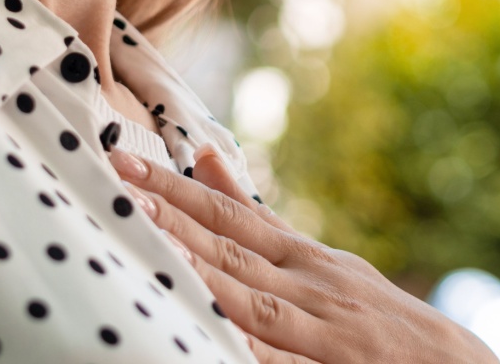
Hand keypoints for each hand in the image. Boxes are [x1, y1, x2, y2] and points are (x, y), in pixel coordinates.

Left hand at [108, 145, 499, 363]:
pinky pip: (280, 361)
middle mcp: (315, 285)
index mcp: (306, 258)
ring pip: (253, 300)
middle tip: (122, 184)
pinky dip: (250, 347)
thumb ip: (259, 217)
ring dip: (202, 270)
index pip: (232, 215)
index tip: (124, 162)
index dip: (178, 190)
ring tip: (153, 240)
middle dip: (175, 216)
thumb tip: (204, 156)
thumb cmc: (377, 316)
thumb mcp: (323, 261)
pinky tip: (212, 333)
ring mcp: (326, 330)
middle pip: (234, 247)